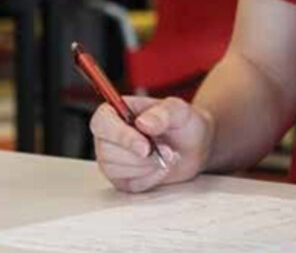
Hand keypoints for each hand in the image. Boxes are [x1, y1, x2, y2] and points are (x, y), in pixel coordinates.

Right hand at [90, 95, 211, 192]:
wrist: (194, 146)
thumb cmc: (182, 123)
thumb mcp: (179, 110)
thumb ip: (163, 113)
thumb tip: (143, 123)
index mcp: (116, 112)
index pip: (102, 123)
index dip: (120, 136)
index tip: (145, 146)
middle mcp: (108, 137)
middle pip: (106, 151)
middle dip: (140, 156)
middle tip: (166, 150)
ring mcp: (112, 160)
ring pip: (114, 170)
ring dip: (147, 166)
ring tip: (168, 155)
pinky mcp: (122, 179)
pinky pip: (130, 184)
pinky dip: (151, 178)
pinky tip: (163, 167)